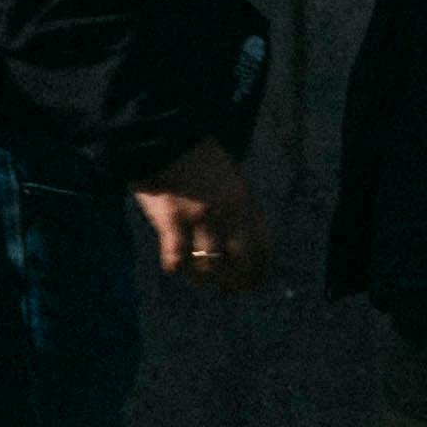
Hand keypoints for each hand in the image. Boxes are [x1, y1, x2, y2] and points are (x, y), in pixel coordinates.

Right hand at [135, 139, 270, 288]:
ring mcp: (198, 218)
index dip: (258, 274)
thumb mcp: (231, 180)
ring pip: (208, 267)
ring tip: (198, 279)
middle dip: (234, 284)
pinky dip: (177, 267)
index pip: (262, 251)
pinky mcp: (170, 219)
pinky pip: (176, 258)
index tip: (252, 285)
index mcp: (246, 203)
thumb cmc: (197, 158)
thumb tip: (242, 246)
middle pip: (239, 266)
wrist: (164, 135)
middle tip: (226, 291)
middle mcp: (227, 214)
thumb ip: (239, 209)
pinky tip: (174, 265)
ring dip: (203, 279)